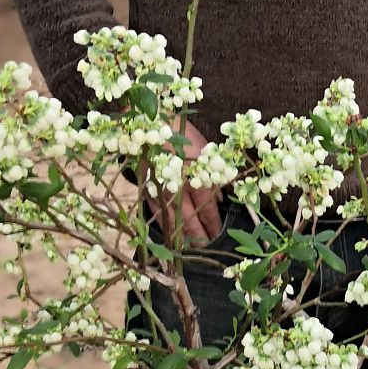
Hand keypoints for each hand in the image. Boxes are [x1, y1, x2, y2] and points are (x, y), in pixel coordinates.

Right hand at [150, 119, 221, 244]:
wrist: (148, 120)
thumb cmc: (181, 132)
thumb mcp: (205, 150)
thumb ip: (215, 175)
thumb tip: (222, 198)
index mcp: (196, 179)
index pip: (207, 210)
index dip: (213, 224)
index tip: (218, 233)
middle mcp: (178, 190)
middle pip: (190, 221)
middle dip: (198, 236)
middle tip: (205, 247)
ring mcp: (159, 191)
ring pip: (171, 222)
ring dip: (180, 236)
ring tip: (187, 248)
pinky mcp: (145, 189)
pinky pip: (156, 212)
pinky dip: (163, 224)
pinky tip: (168, 232)